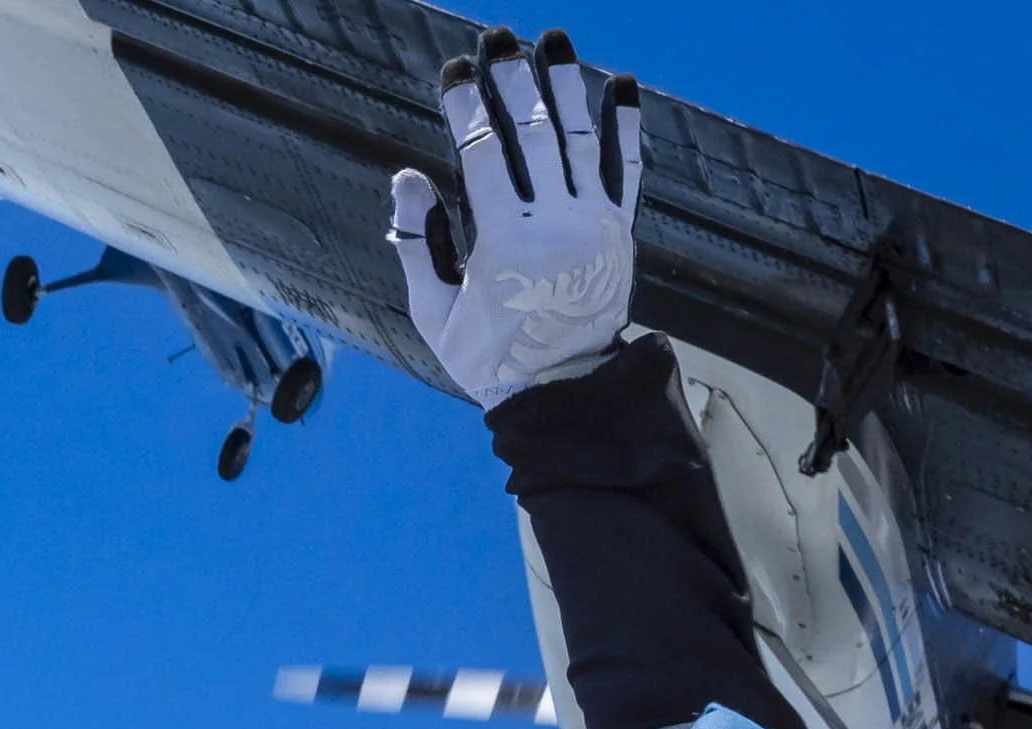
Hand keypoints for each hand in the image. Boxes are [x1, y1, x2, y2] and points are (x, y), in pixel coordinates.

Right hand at [390, 27, 639, 409]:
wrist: (562, 389)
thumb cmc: (487, 355)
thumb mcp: (434, 312)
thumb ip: (416, 245)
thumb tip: (406, 177)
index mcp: (503, 243)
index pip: (482, 156)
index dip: (467, 108)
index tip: (454, 70)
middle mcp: (554, 222)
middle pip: (533, 134)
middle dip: (515, 80)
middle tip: (500, 37)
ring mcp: (593, 222)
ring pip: (579, 140)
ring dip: (566, 85)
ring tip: (554, 38)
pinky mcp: (620, 229)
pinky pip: (625, 168)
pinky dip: (623, 125)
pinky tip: (620, 84)